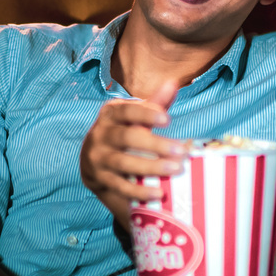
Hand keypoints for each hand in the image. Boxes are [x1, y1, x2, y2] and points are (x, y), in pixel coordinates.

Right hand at [80, 80, 184, 224]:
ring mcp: (98, 158)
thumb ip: (154, 102)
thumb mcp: (134, 116)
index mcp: (110, 114)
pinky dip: (139, 190)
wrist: (93, 160)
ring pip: (124, 162)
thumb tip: (173, 83)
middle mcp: (100, 134)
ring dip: (151, 166)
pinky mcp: (100, 179)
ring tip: (176, 169)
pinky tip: (159, 193)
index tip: (167, 119)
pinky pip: (120, 186)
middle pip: (127, 138)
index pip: (126, 111)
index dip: (145, 114)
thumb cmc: (123, 132)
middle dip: (155, 144)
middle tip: (182, 151)